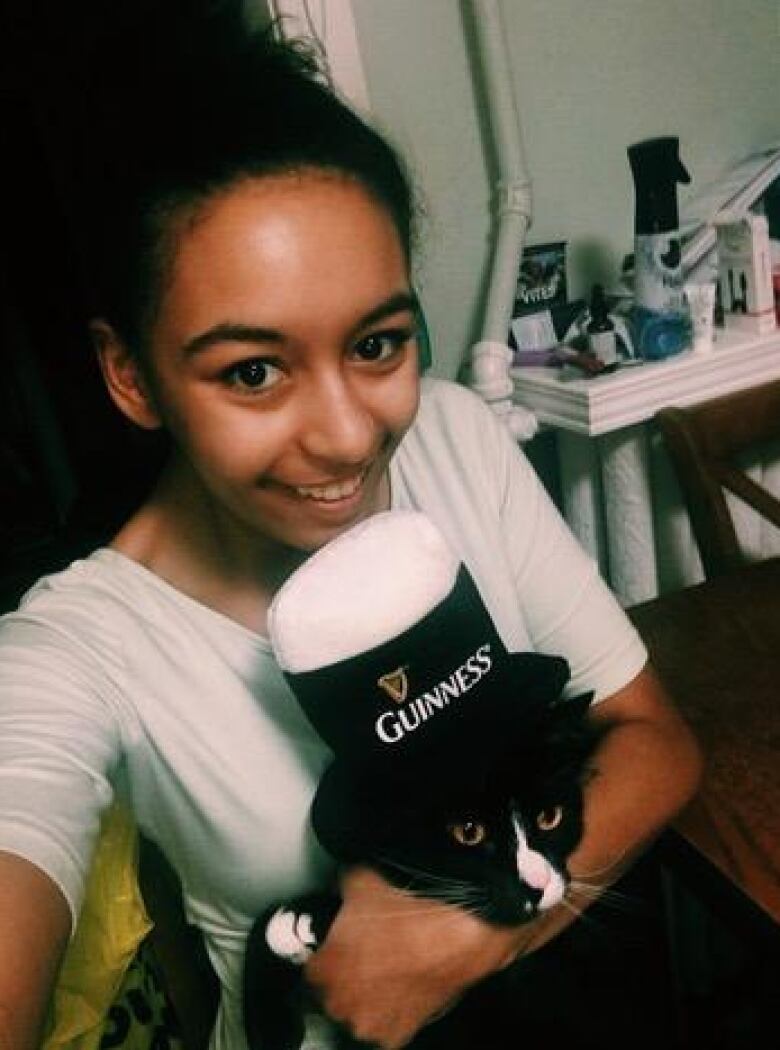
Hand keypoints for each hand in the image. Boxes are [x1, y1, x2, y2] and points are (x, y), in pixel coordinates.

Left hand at [304, 867, 528, 1048]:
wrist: (458, 933)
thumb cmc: (412, 909)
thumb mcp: (361, 880)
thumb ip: (341, 891)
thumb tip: (343, 886)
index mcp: (324, 968)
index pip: (311, 967)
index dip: (327, 954)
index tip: (338, 947)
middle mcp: (341, 1003)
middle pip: (332, 994)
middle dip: (346, 977)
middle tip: (366, 956)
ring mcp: (369, 1023)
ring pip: (358, 1013)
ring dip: (368, 997)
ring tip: (388, 971)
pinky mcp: (398, 1033)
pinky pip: (384, 1026)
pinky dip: (391, 1010)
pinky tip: (403, 987)